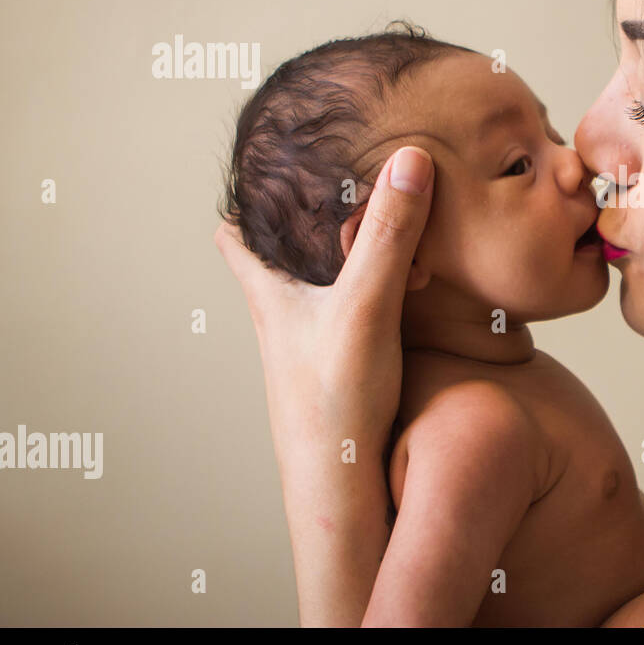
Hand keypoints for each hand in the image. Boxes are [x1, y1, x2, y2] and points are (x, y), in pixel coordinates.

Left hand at [215, 146, 432, 447]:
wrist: (341, 484)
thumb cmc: (334, 399)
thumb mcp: (366, 303)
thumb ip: (388, 235)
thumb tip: (409, 160)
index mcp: (271, 294)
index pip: (234, 235)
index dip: (244, 201)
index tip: (264, 168)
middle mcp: (285, 318)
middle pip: (278, 257)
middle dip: (300, 222)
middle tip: (332, 186)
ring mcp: (311, 347)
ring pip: (316, 289)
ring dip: (340, 259)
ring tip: (376, 226)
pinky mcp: (343, 370)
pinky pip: (351, 315)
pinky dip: (372, 293)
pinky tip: (407, 292)